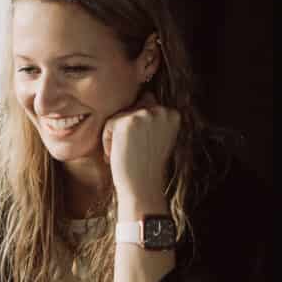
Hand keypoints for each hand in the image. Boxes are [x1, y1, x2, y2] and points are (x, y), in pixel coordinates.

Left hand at [101, 90, 180, 209]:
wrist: (141, 186)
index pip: (146, 107)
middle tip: (133, 154)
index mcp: (173, 114)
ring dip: (117, 137)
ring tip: (125, 155)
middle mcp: (162, 111)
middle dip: (126, 132)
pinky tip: (117, 155)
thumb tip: (148, 94)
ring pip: (120, 117)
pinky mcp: (128, 120)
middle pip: (131, 109)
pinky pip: (109, 124)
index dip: (139, 130)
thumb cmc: (146, 166)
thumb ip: (154, 117)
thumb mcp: (158, 138)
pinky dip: (108, 141)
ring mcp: (146, 114)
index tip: (142, 149)